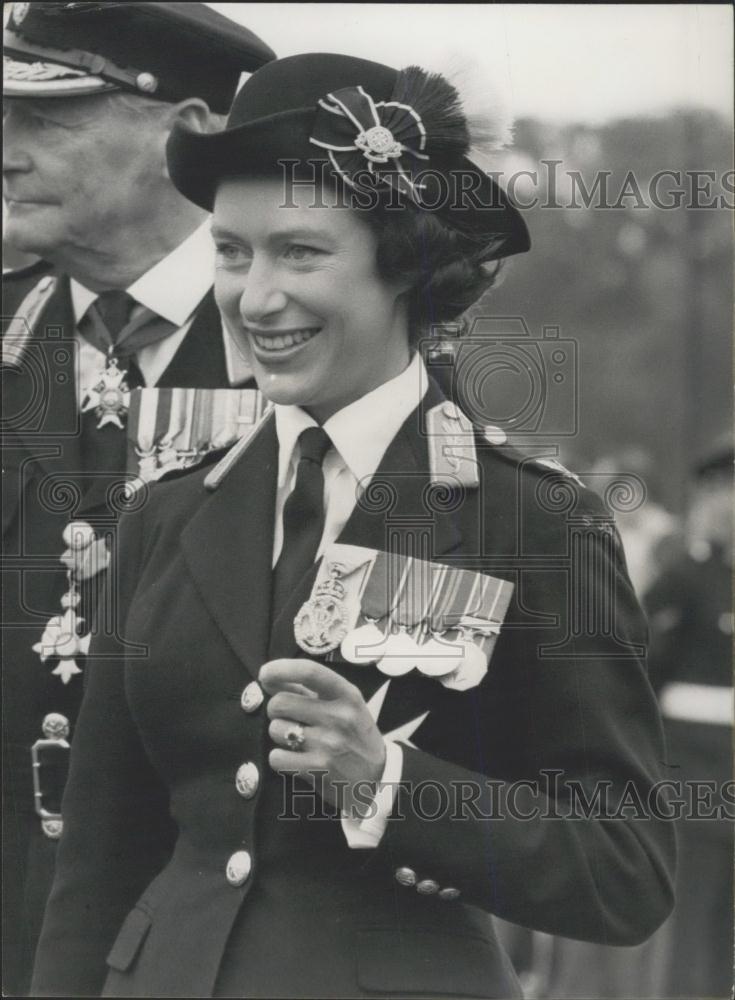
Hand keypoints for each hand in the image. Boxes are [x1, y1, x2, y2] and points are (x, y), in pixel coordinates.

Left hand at [260, 658, 385, 813]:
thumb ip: (310, 690)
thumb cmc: (354, 736)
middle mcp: (339, 716)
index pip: (309, 672)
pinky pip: (276, 757)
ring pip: (275, 729)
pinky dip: (280, 759)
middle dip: (277, 710)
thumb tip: (269, 678)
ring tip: (299, 741)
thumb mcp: (345, 706)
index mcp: (347, 695)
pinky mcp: (317, 769)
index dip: (280, 669)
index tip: (265, 674)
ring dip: (280, 735)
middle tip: (290, 718)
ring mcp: (328, 743)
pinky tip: (296, 759)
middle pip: (280, 702)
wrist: (378, 779)